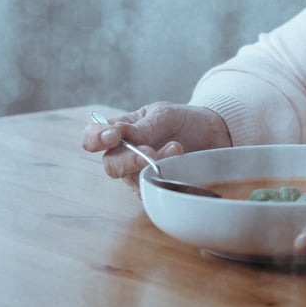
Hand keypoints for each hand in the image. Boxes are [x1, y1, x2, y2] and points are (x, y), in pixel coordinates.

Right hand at [81, 102, 231, 192]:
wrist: (213, 134)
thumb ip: (144, 125)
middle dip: (129, 160)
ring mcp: (139, 175)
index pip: (92, 137)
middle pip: (111, 165)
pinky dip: (168, 179)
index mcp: (121, 131)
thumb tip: (118, 132)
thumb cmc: (183, 121)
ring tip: (177, 148)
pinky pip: (155, 191)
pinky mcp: (157, 190)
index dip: (95, 138)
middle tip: (150, 151)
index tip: (113, 136)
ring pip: (133, 180)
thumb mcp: (165, 114)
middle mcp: (125, 155)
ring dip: (153, 166)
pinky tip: (182, 165)